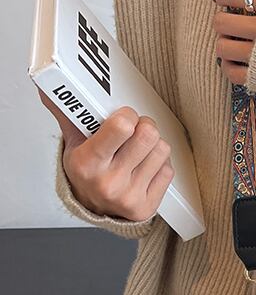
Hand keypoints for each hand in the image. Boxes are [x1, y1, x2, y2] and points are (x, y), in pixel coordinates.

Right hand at [39, 91, 173, 221]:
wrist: (93, 207)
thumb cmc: (86, 172)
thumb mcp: (73, 143)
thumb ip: (67, 113)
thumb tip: (47, 87)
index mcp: (87, 162)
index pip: (121, 126)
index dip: (127, 115)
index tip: (123, 118)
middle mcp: (108, 181)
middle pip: (148, 135)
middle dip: (144, 126)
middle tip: (135, 132)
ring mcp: (129, 195)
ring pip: (162, 149)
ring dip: (154, 145)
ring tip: (139, 150)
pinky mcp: (146, 206)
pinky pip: (168, 170)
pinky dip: (160, 165)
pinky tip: (145, 167)